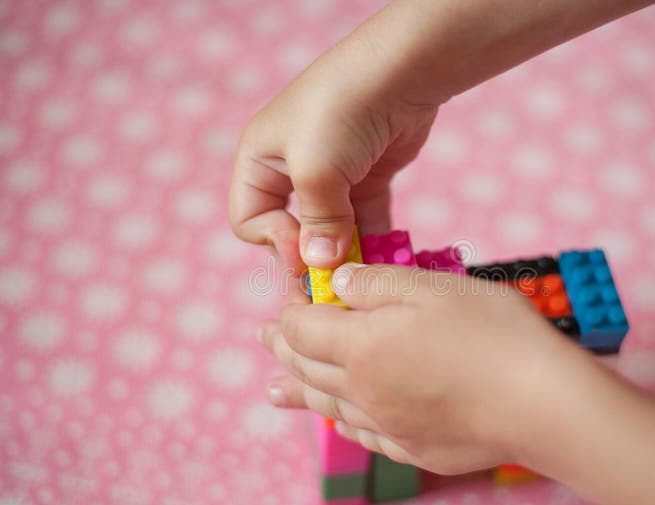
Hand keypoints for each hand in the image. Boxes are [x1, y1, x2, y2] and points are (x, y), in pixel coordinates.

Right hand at [228, 34, 437, 271]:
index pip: (250, 221)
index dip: (275, 244)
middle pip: (291, 231)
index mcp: (259, 162)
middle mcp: (290, 169)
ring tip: (363, 276)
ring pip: (331, 230)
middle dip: (311, 254)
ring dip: (346, 254)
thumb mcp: (317, 170)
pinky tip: (384, 259)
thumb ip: (318, 223)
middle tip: (335, 277)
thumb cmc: (341, 112)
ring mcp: (331, 175)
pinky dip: (372, 240)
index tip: (307, 257)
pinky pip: (364, 220)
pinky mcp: (366, 178)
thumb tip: (322, 264)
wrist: (399, 72)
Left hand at [259, 263, 596, 474]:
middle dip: (282, 348)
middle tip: (264, 337)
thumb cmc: (492, 334)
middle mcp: (365, 392)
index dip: (291, 310)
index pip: (305, 328)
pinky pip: (364, 434)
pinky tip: (341, 420)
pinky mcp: (417, 449)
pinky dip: (342, 421)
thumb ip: (376, 285)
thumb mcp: (431, 288)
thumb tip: (338, 284)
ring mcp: (389, 425)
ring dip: (298, 392)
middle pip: (308, 369)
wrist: (542, 402)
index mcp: (361, 347)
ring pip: (328, 405)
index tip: (289, 296)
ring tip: (274, 391)